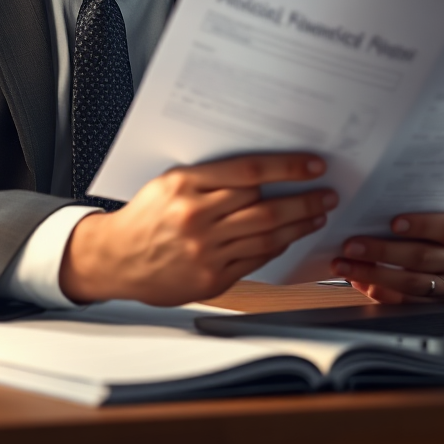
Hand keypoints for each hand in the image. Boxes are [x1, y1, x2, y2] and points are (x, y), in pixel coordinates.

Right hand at [59, 154, 337, 305]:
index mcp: (185, 185)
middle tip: (326, 193)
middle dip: (303, 198)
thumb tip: (260, 172)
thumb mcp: (169, 183)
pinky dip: (278, 246)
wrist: (117, 258)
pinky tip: (290, 236)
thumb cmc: (145, 216)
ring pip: (267, 234)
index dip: (286, 168)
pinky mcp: (212, 276)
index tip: (312, 166)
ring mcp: (206, 250)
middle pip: (265, 205)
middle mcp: (196, 216)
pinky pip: (257, 259)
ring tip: (317, 214)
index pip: (248, 171)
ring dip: (299, 223)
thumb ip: (210, 178)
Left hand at [332, 209, 443, 303]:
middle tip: (350, 246)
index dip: (420, 225)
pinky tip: (360, 283)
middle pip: (421, 257)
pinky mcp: (438, 305)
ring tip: (345, 266)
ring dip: (373, 274)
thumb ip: (422, 209)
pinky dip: (381, 293)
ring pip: (411, 283)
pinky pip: (408, 303)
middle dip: (382, 252)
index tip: (393, 223)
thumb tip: (377, 204)